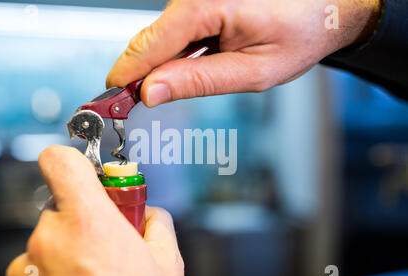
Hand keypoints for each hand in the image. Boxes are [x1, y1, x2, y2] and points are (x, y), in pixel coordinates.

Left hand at [0, 146, 184, 275]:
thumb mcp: (168, 264)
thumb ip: (155, 223)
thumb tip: (147, 213)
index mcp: (87, 221)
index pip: (60, 161)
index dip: (72, 161)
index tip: (84, 172)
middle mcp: (48, 240)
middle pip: (59, 208)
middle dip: (81, 222)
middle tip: (105, 247)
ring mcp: (25, 270)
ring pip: (45, 244)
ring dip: (64, 255)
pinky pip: (32, 273)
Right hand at [106, 0, 380, 106]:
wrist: (326, 6)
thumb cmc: (301, 32)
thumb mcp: (253, 71)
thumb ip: (199, 81)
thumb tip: (152, 91)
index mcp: (207, 4)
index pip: (150, 44)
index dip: (126, 75)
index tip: (109, 100)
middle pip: (150, 40)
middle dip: (143, 74)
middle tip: (139, 103)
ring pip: (162, 36)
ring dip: (167, 64)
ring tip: (197, 81)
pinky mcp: (202, 1)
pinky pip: (178, 29)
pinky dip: (181, 52)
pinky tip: (205, 60)